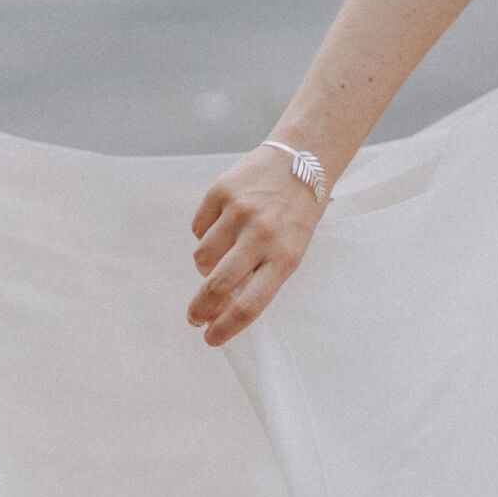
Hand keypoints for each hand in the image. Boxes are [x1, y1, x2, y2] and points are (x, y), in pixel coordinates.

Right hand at [189, 146, 324, 346]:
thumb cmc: (297, 212)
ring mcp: (239, 212)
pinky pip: (199, 228)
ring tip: (219, 256)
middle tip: (195, 316)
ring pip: (202, 258)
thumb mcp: (292, 249)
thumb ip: (262, 275)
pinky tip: (222, 225)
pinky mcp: (221, 191)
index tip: (211, 337)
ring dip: (205, 266)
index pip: (250, 304)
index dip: (226, 327)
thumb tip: (226, 303)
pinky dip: (205, 234)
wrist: (303, 159)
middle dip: (200, 308)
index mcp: (285, 256)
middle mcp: (262, 235)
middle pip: (218, 286)